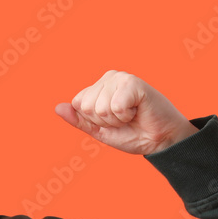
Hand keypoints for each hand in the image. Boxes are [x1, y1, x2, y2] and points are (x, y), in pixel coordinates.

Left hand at [55, 70, 198, 154]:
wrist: (160, 140)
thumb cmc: (133, 134)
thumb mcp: (100, 130)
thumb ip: (80, 120)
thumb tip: (57, 108)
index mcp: (99, 87)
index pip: (78, 104)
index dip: (94, 120)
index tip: (113, 121)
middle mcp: (109, 78)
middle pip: (87, 106)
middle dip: (105, 120)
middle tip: (124, 119)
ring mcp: (121, 78)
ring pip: (100, 107)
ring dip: (116, 119)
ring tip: (131, 115)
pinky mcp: (132, 83)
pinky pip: (115, 106)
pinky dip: (126, 115)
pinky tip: (138, 110)